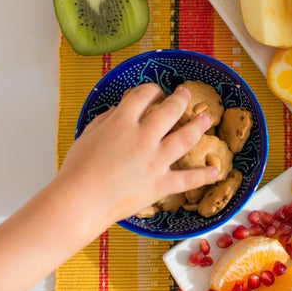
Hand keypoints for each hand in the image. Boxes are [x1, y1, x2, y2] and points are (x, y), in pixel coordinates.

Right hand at [56, 83, 217, 221]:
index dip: (151, 89)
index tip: (155, 90)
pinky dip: (203, 176)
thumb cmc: (77, 169)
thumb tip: (118, 110)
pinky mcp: (160, 184)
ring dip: (198, 126)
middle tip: (186, 94)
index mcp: (122, 123)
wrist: (79, 201)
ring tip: (206, 118)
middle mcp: (143, 138)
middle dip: (180, 99)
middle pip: (170, 111)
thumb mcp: (87, 136)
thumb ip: (105, 119)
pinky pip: (187, 179)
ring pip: (184, 138)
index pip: (142, 96)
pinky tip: (214, 171)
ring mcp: (155, 161)